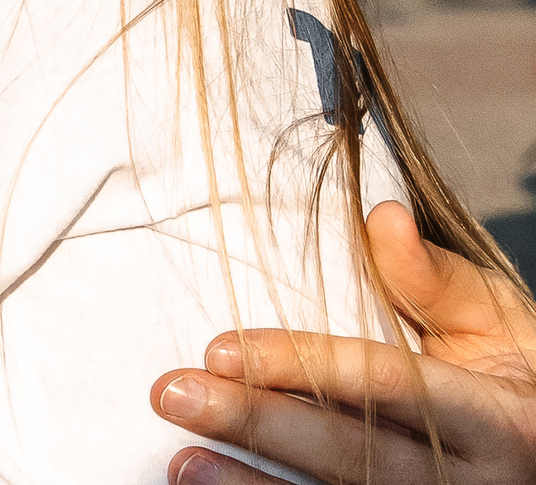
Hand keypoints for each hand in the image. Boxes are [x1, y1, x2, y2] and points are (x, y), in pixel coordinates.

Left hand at [154, 201, 535, 483]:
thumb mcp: (498, 321)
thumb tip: (382, 218)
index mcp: (496, 417)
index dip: (303, 366)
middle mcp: (472, 481)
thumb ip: (435, 279)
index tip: (220, 350)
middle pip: (354, 454)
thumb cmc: (513, 372)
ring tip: (183, 460)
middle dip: (259, 424)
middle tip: (174, 393)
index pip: (387, 386)